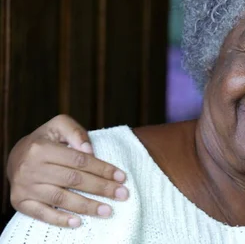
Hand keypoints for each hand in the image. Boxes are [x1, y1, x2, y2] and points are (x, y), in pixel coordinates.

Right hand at [7, 115, 128, 227]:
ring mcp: (25, 186)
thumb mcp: (59, 126)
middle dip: (101, 188)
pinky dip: (60, 219)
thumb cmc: (45, 141)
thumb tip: (90, 150)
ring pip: (61, 198)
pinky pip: (42, 214)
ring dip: (86, 206)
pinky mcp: (20, 201)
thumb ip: (76, 133)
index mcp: (41, 148)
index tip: (121, 177)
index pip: (79, 161)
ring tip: (108, 210)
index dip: (102, 169)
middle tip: (122, 195)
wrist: (16, 157)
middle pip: (73, 180)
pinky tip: (78, 222)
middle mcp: (31, 168)